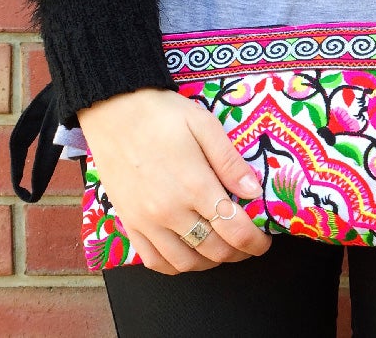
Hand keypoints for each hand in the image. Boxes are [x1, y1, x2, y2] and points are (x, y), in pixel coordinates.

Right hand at [78, 88, 270, 274]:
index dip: (255, 242)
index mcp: (195, 185)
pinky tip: (189, 254)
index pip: (235, 230)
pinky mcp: (129, 222)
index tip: (263, 241)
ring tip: (222, 249)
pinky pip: (153, 260)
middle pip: (214, 250)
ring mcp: (146, 221)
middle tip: (248, 243)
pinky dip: (176, 265)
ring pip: (185, 262)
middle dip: (239, 252)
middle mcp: (170, 210)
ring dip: (210, 262)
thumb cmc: (161, 113)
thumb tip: (254, 191)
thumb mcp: (204, 125)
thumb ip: (230, 162)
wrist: (111, 109)